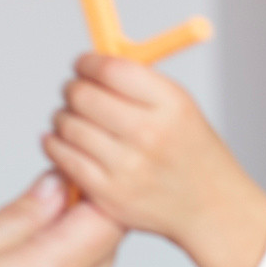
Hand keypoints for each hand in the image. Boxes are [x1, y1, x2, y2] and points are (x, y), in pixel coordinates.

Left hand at [43, 53, 265, 266]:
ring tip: (73, 119)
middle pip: (83, 96)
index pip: (111, 70)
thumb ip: (137, 81)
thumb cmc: (189, 150)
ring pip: (68, 125)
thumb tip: (89, 61)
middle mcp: (150, 134)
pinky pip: (63, 158)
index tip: (83, 65)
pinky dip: (56, 144)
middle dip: (73, 89)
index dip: (88, 63)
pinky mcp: (109, 193)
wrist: (209, 205)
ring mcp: (128, 167)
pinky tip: (65, 141)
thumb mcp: (180, 106)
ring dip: (63, 117)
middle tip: (75, 92)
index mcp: (171, 105)